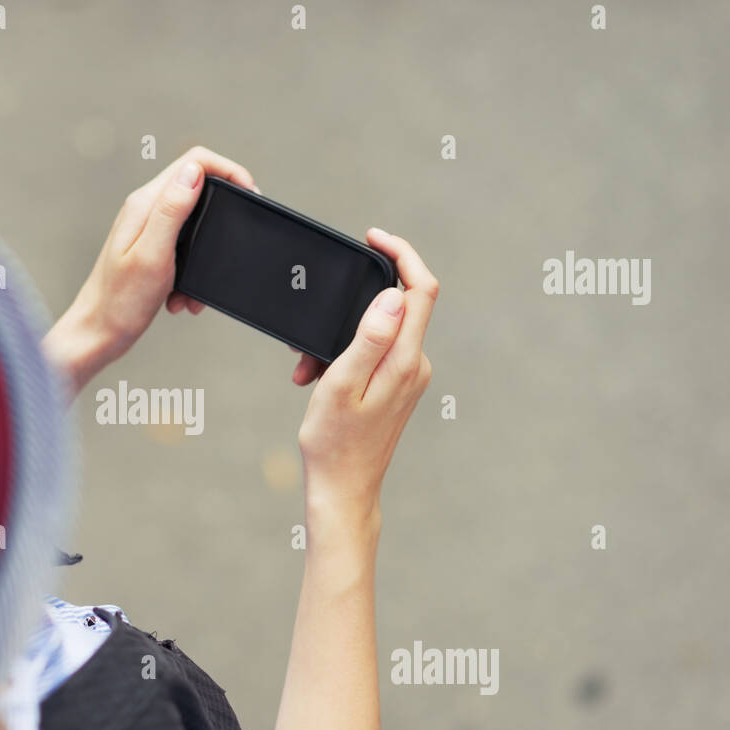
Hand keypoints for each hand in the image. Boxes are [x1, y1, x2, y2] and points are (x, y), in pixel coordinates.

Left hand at [42, 146, 255, 396]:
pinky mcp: (152, 251)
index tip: (250, 193)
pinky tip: (182, 298)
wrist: (98, 335)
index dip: (229, 170)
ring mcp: (148, 230)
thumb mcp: (153, 254)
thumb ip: (172, 210)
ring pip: (195, 225)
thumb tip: (194, 171)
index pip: (194, 162)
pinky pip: (186, 252)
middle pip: (198, 188)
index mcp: (145, 204)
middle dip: (221, 216)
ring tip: (196, 288)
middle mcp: (146, 210)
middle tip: (236, 239)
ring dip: (205, 254)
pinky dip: (192, 274)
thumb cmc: (119, 302)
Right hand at [296, 229, 437, 518]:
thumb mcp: (341, 385)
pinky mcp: (398, 388)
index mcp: (405, 361)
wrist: (343, 491)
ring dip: (340, 339)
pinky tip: (317, 380)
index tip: (373, 237)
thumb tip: (392, 296)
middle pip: (398, 305)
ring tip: (308, 370)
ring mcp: (408, 377)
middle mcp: (415, 365)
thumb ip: (369, 339)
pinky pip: (374, 354)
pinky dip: (343, 358)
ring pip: (379, 332)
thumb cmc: (334, 443)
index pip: (421, 289)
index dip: (402, 254)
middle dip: (352, 307)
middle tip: (312, 337)